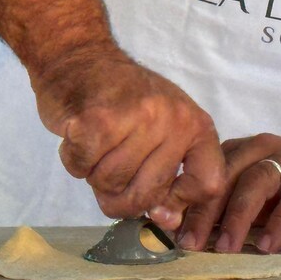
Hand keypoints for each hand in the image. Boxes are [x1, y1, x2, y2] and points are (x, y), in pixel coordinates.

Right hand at [32, 45, 224, 226]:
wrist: (80, 57)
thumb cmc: (121, 100)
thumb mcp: (160, 131)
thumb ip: (168, 177)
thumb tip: (167, 222)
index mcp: (195, 124)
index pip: (207, 185)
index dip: (178, 204)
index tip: (156, 203)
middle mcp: (173, 120)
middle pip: (146, 195)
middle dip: (118, 195)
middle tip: (108, 168)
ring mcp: (138, 118)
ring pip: (109, 185)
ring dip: (93, 174)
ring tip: (95, 146)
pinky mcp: (98, 120)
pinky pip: (82, 168)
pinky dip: (73, 161)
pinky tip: (77, 137)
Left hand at [178, 133, 280, 252]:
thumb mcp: (252, 197)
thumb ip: (223, 207)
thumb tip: (183, 231)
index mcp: (239, 150)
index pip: (206, 172)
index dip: (187, 200)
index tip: (171, 229)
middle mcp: (262, 148)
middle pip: (227, 175)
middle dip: (205, 211)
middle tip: (190, 243)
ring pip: (257, 182)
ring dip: (238, 217)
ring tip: (225, 248)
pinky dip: (279, 223)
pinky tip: (266, 246)